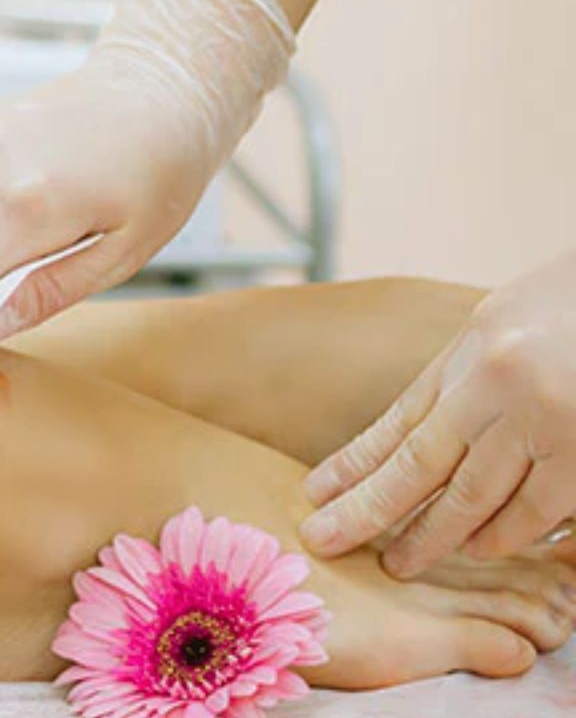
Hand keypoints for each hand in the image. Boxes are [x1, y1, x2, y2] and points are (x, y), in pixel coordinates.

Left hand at [302, 250, 575, 577]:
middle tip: (328, 539)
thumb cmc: (575, 304)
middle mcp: (498, 385)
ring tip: (402, 562)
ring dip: (434, 534)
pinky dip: (507, 532)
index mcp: (472, 349)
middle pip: (421, 463)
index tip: (316, 492)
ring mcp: (545, 421)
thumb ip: (469, 373)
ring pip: (475, 495)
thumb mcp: (505, 320)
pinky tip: (480, 548)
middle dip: (369, 509)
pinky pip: (539, 507)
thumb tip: (432, 423)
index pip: (400, 418)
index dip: (354, 462)